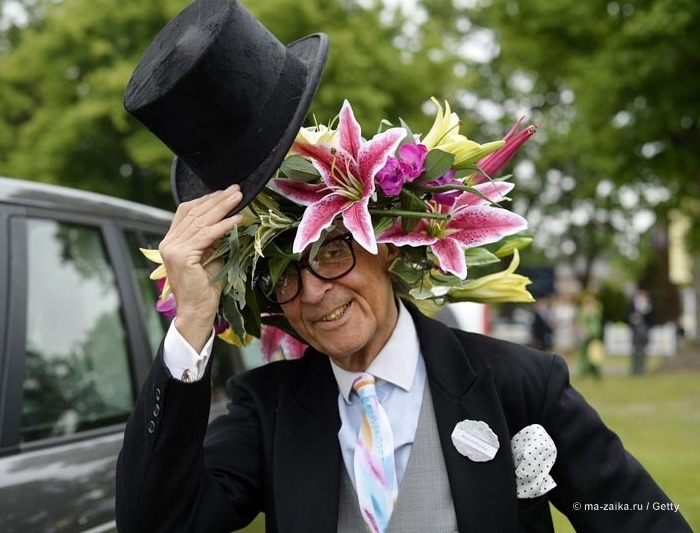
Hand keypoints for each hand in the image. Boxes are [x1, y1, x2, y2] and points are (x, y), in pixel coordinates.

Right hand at [159, 184, 243, 350]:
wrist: (198, 311)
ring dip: (223, 207)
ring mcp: (173, 248)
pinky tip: (238, 219)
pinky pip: (207, 235)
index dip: (207, 200)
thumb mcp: (210, 255)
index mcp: (172, 240)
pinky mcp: (182, 256)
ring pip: (202, 221)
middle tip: (236, 189)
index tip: (226, 192)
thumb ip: (213, 238)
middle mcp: (169, 242)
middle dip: (218, 199)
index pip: (187, 211)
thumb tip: (228, 219)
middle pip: (195, 212)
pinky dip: (224, 225)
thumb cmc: (206, 288)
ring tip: (239, 198)